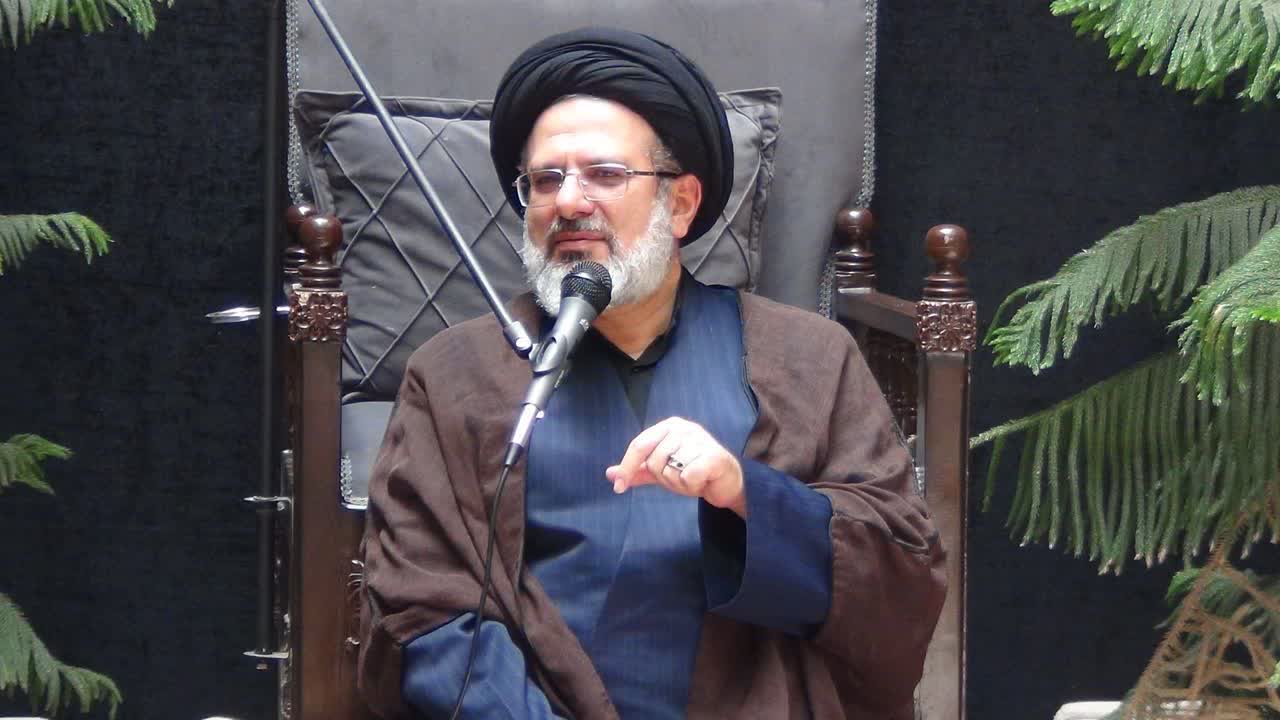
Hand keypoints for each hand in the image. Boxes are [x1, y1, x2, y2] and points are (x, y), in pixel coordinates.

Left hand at [605, 417, 746, 517]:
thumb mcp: (660, 471)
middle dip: (664, 478)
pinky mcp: (713, 455)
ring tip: (693, 479)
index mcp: (668, 426)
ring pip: (670, 471)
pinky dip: (692, 486)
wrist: (726, 482)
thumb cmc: (692, 472)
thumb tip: (610, 474)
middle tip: (681, 477)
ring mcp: (700, 439)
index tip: (619, 488)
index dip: (627, 467)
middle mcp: (683, 428)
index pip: (639, 445)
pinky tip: (702, 482)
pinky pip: (687, 477)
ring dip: (679, 484)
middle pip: (654, 462)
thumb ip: (637, 471)